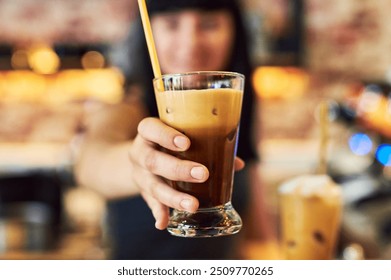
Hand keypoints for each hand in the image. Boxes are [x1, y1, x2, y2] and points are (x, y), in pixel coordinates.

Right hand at [128, 117, 244, 229]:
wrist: (139, 158)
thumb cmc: (168, 144)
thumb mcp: (179, 138)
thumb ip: (206, 146)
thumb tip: (236, 163)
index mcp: (148, 133)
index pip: (150, 129)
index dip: (165, 136)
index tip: (186, 143)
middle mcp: (140, 153)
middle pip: (153, 161)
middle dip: (178, 169)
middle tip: (202, 174)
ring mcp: (140, 174)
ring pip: (152, 186)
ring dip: (173, 197)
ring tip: (193, 205)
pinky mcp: (143, 192)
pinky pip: (150, 203)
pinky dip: (158, 213)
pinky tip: (163, 223)